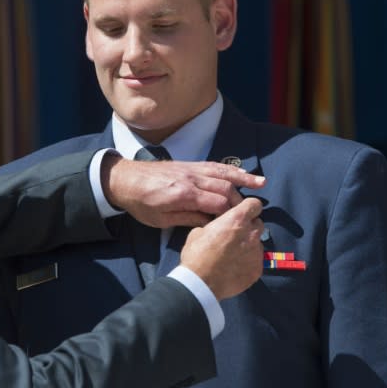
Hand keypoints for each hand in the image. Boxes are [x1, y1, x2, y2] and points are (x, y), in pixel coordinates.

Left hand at [101, 153, 265, 227]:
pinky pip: (214, 166)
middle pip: (225, 188)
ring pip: (223, 173)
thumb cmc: (140, 203)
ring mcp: (191, 169)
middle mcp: (191, 179)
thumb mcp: (161, 220)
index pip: (217, 204)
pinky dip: (230, 170)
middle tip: (250, 212)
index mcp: (183, 195)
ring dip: (243, 179)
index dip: (231, 214)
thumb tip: (210, 223)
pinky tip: (243, 173)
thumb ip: (188, 219)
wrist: (125, 180)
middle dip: (240, 200)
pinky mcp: (189, 164)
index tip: (239, 223)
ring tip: (261, 185)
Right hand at [180, 197, 263, 300]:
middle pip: (258, 223)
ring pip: (257, 243)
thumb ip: (214, 226)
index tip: (242, 212)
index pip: (255, 204)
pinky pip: (256, 260)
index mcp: (237, 219)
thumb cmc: (197, 255)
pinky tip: (235, 267)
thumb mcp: (198, 232)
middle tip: (235, 234)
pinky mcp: (258, 269)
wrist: (201, 283)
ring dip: (248, 245)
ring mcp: (257, 252)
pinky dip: (248, 261)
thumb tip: (218, 227)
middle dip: (248, 226)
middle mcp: (251, 233)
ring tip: (233, 254)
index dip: (248, 207)